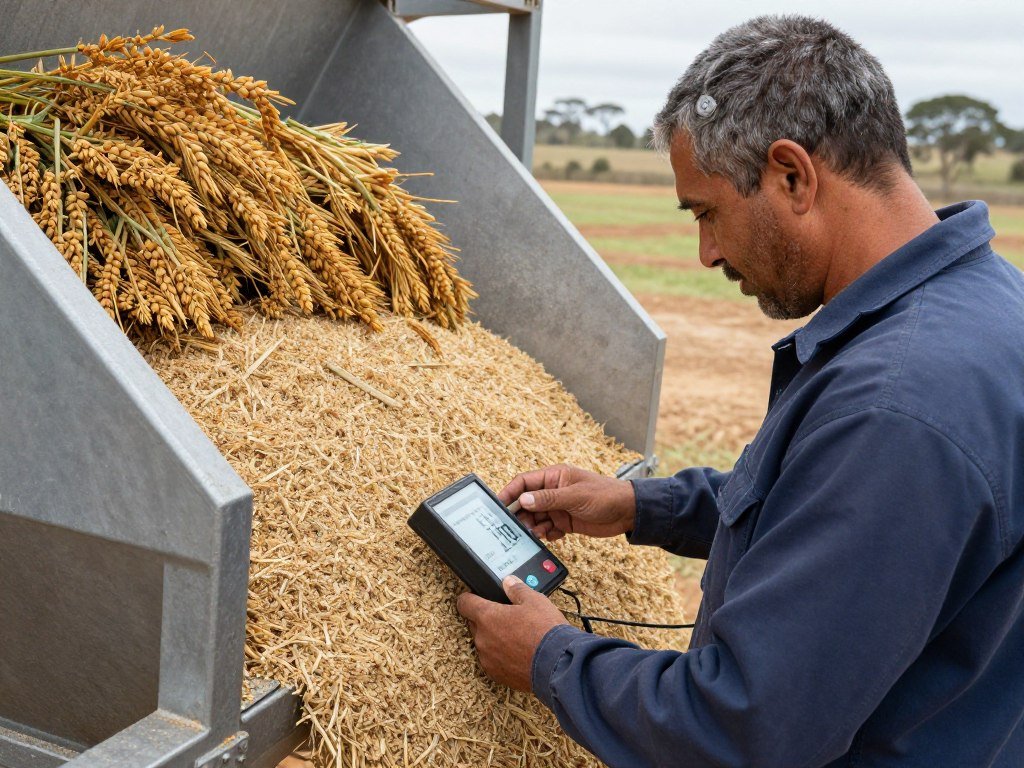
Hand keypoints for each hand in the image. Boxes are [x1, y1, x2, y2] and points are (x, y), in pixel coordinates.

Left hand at [457, 576, 568, 690]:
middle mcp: (482, 638)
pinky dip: (501, 656)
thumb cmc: (546, 632)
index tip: (474, 597)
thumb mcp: (535, 601)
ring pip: (484, 643)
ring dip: (494, 639)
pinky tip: (517, 653)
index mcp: (487, 616)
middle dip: (486, 619)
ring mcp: (488, 659)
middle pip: (474, 623)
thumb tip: (508, 582)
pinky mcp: (496, 675)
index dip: (469, 597)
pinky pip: (492, 661)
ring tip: (516, 637)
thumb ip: (517, 589)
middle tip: (506, 617)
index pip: (464, 603)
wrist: (558, 665)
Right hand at [499, 464, 635, 540]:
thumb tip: (523, 500)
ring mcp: (558, 508)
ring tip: (533, 534)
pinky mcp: (565, 522)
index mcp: (554, 477)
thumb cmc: (605, 495)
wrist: (627, 512)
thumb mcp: (575, 496)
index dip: (509, 492)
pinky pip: (547, 529)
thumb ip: (548, 499)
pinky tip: (551, 537)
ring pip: (536, 518)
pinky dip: (546, 535)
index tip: (498, 505)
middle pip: (526, 502)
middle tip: (512, 527)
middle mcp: (553, 492)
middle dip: (519, 514)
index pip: (524, 482)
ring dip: (532, 527)